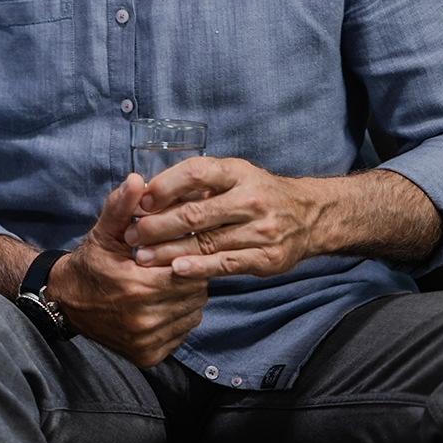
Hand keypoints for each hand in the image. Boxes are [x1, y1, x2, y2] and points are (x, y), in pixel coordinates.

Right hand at [49, 173, 207, 367]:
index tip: (169, 254)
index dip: (183, 258)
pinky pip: (182, 333)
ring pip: (192, 313)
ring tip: (162, 287)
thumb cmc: (89, 264)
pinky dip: (177, 319)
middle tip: (167, 269)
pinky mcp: (148, 355)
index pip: (187, 269)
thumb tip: (137, 180)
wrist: (65, 302)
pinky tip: (158, 307)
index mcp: (136, 286)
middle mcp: (143, 318)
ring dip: (184, 299)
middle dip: (186, 277)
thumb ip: (122, 207)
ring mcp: (147, 339)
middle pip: (194, 292)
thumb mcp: (103, 233)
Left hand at [126, 156, 325, 279]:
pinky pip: (225, 264)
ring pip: (205, 242)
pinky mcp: (267, 257)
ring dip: (168, 250)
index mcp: (237, 173)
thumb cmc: (258, 194)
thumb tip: (145, 193)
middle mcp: (252, 199)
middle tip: (131, 236)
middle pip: (194, 213)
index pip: (194, 173)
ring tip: (142, 257)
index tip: (139, 202)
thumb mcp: (232, 176)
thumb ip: (196, 183)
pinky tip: (176, 269)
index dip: (163, 187)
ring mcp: (262, 230)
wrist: (310, 216)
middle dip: (156, 226)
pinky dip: (198, 267)